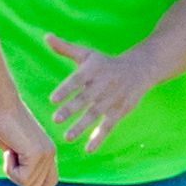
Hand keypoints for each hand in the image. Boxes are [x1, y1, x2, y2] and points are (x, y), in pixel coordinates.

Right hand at [0, 95, 59, 185]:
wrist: (2, 104)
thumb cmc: (2, 121)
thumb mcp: (13, 147)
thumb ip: (21, 162)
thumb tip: (24, 183)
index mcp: (48, 151)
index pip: (50, 181)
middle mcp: (51, 154)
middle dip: (16, 176)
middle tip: (9, 153)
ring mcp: (46, 154)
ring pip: (26, 183)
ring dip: (11, 171)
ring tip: (10, 149)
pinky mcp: (37, 155)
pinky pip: (21, 177)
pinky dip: (9, 168)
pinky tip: (9, 150)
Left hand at [40, 34, 151, 152]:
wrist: (139, 69)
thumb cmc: (105, 62)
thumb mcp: (87, 54)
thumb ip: (65, 49)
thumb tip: (46, 36)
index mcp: (92, 70)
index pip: (77, 80)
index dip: (65, 90)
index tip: (52, 99)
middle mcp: (102, 85)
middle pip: (85, 99)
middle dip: (71, 110)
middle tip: (55, 120)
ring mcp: (112, 99)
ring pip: (95, 114)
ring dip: (82, 127)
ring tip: (67, 138)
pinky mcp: (120, 111)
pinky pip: (108, 126)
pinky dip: (99, 137)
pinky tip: (88, 149)